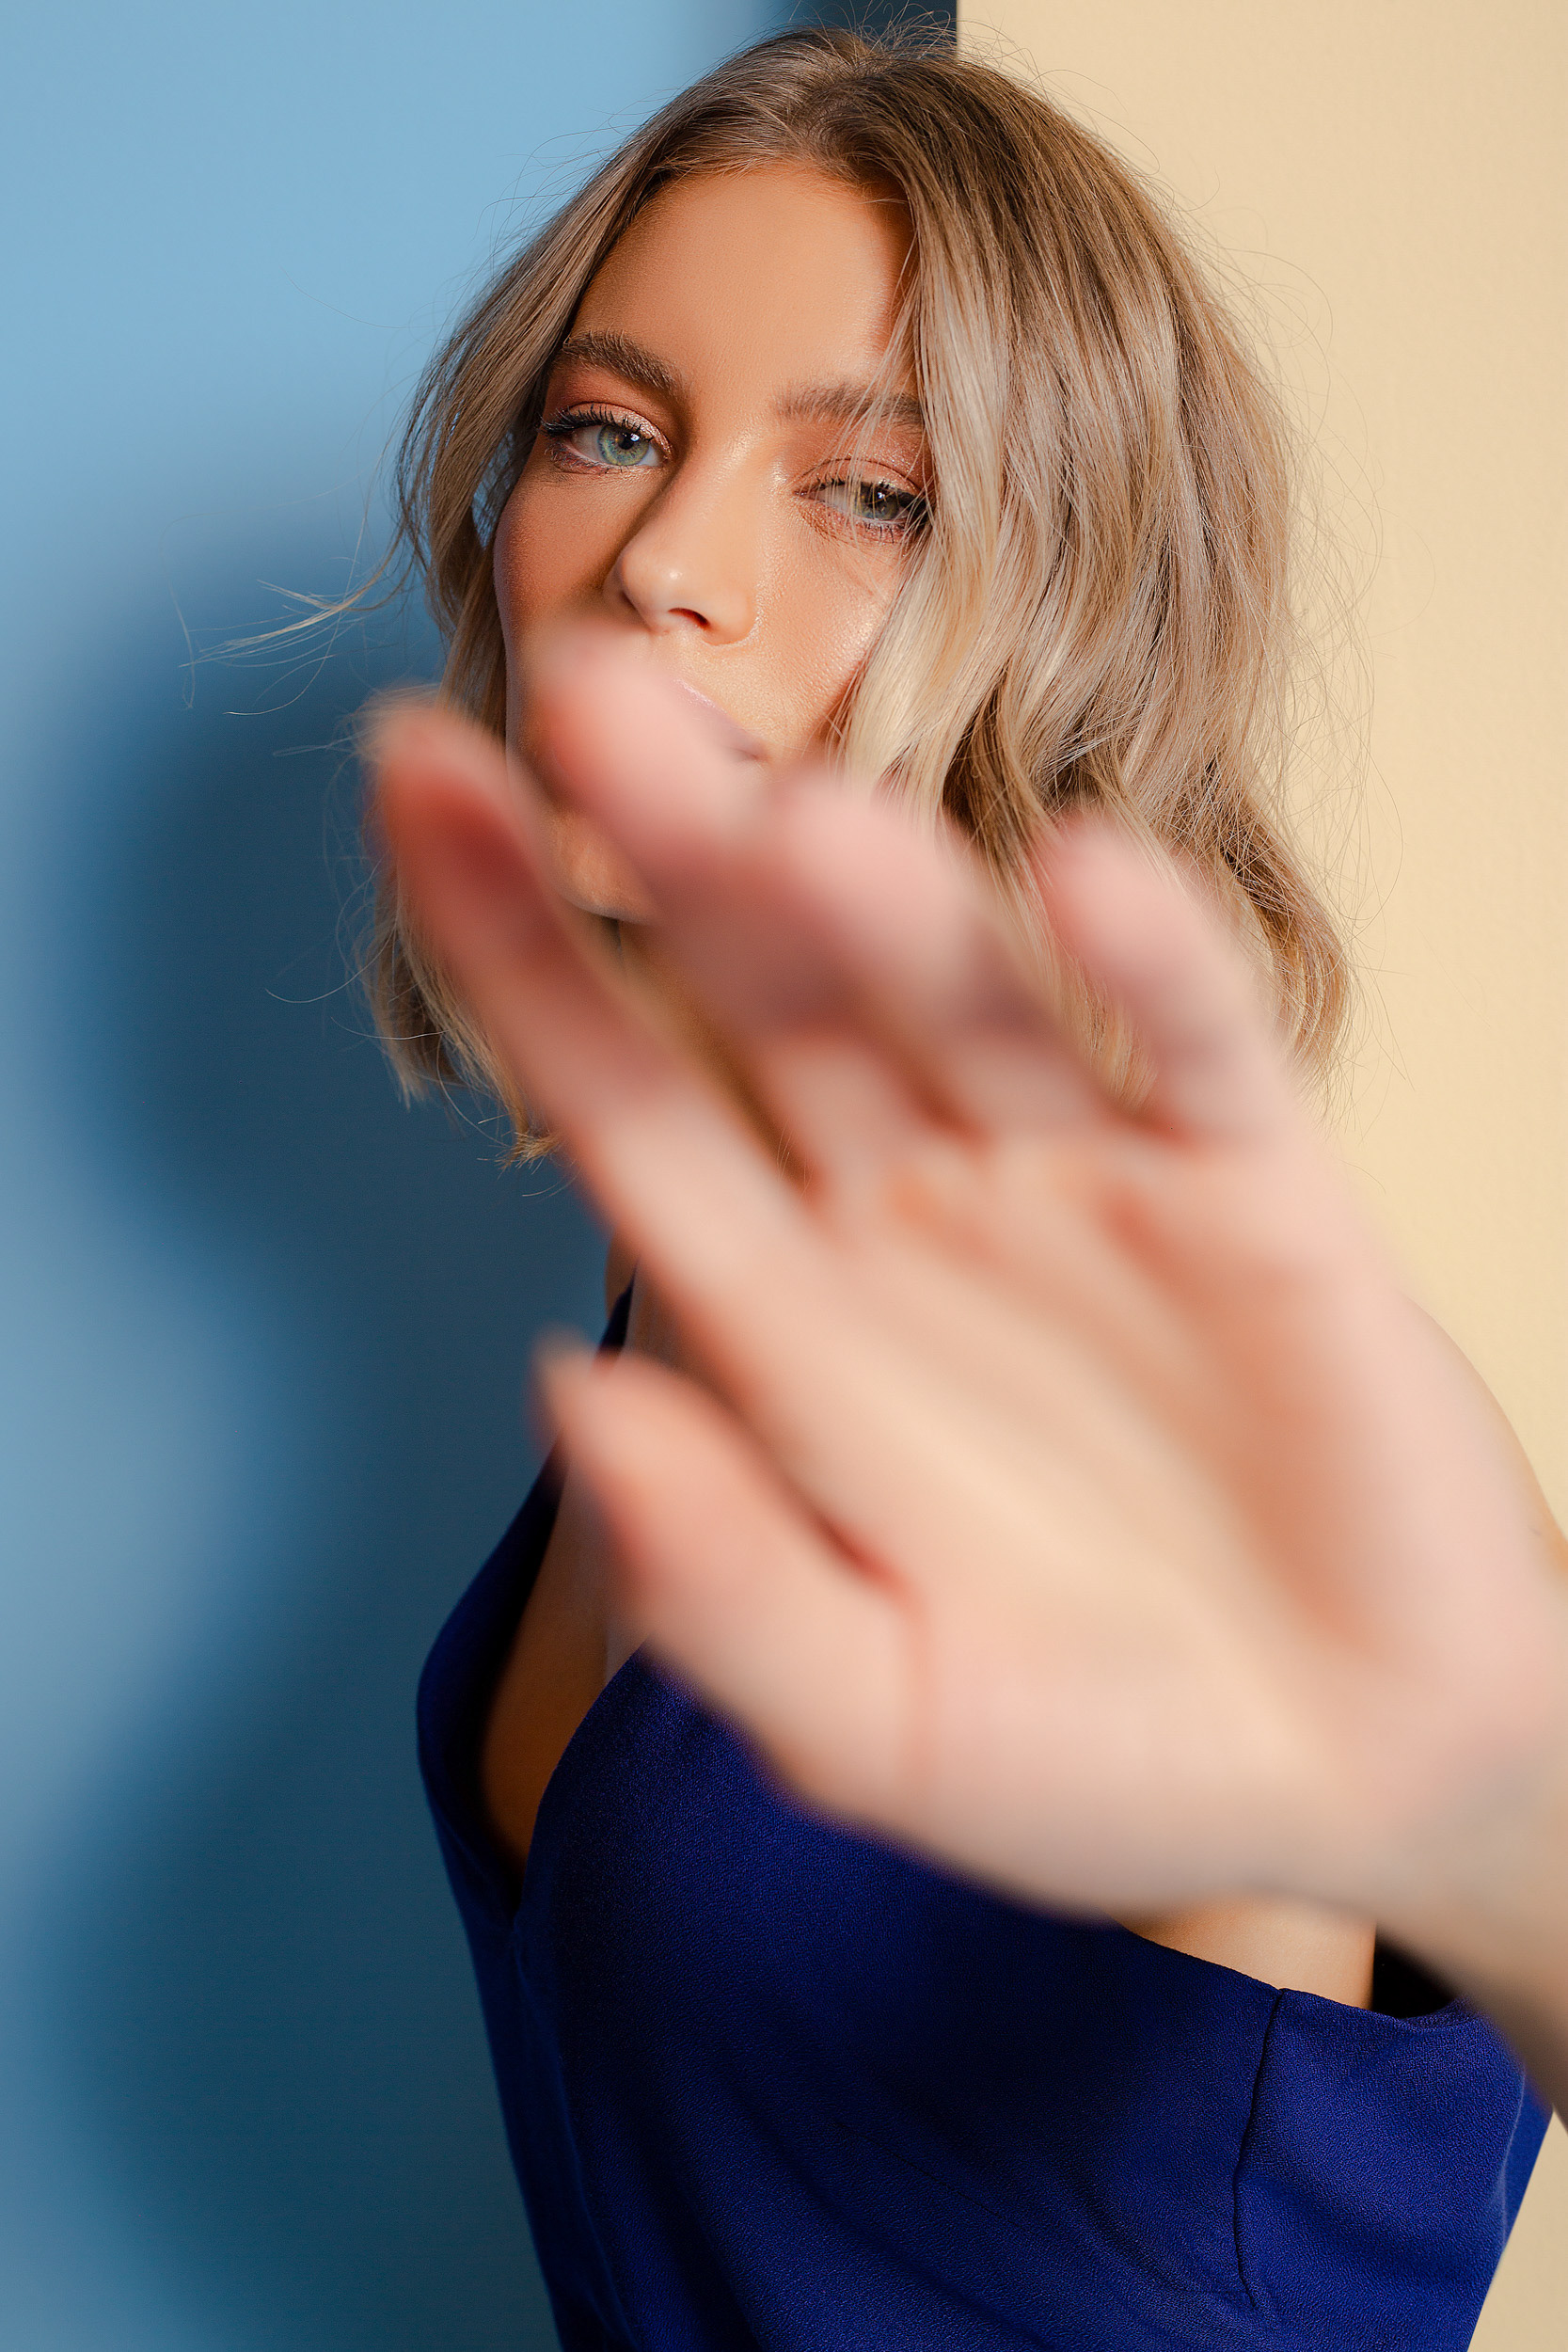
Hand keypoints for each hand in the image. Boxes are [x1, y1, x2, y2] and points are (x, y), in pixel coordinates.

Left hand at [372, 632, 1567, 2092]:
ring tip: (788, 818)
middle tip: (579, 687)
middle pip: (766, 992)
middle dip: (668, 845)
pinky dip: (1150, 968)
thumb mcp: (877, 1727)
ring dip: (877, 896)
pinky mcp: (1258, 1192)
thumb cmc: (1101, 1758)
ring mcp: (1083, 1182)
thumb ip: (720, 1589)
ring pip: (960, 990)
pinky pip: (1197, 1050)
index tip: (408, 787)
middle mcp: (910, 1207)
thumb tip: (568, 1391)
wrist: (1359, 1778)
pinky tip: (1083, 884)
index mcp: (787, 1318)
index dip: (515, 948)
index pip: (621, 1097)